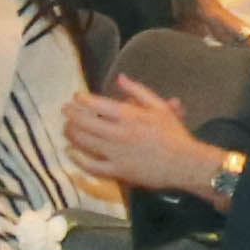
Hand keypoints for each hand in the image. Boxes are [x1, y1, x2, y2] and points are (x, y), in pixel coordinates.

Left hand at [68, 77, 236, 200]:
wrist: (184, 163)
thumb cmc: (173, 134)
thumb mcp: (159, 107)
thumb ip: (138, 91)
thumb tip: (120, 78)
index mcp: (129, 115)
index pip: (97, 105)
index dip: (82, 100)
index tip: (75, 97)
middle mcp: (118, 133)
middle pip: (85, 122)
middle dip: (71, 114)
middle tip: (64, 110)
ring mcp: (115, 153)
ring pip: (84, 142)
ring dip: (71, 133)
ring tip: (65, 128)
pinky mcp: (117, 171)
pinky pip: (91, 165)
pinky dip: (77, 159)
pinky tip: (70, 152)